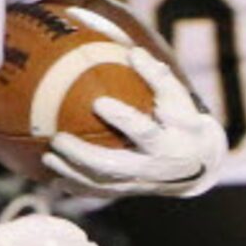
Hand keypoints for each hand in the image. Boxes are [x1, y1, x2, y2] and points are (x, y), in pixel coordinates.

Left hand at [42, 36, 226, 197]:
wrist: (197, 164)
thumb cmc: (183, 122)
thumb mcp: (179, 99)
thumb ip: (157, 77)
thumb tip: (133, 52)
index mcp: (167, 142)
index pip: (144, 131)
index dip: (122, 118)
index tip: (99, 102)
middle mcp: (151, 167)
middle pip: (113, 165)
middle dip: (82, 155)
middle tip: (58, 139)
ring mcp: (138, 184)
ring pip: (101, 184)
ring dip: (72, 172)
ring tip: (48, 158)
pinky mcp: (129, 191)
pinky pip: (99, 193)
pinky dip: (77, 187)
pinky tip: (56, 181)